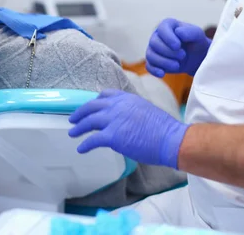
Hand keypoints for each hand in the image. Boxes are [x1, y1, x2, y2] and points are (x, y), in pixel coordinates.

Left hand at [68, 90, 188, 168]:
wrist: (170, 139)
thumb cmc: (164, 129)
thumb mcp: (145, 110)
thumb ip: (131, 112)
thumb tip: (124, 121)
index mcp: (127, 98)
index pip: (105, 95)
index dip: (95, 101)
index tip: (90, 106)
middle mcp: (118, 106)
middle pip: (92, 106)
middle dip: (80, 112)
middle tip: (73, 118)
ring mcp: (114, 120)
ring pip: (89, 121)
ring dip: (79, 127)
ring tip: (72, 132)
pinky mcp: (112, 136)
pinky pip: (93, 140)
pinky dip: (85, 144)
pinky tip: (81, 148)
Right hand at [146, 18, 210, 77]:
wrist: (196, 57)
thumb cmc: (196, 42)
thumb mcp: (198, 35)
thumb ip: (190, 32)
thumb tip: (178, 33)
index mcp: (167, 25)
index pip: (162, 29)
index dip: (168, 38)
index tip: (178, 46)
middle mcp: (157, 36)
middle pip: (154, 43)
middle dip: (168, 52)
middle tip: (183, 56)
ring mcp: (153, 49)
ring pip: (150, 55)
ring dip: (163, 62)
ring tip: (177, 65)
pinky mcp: (153, 62)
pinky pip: (149, 66)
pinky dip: (154, 70)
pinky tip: (162, 73)